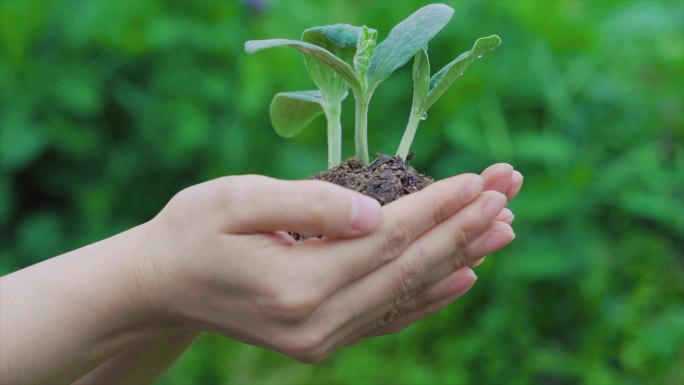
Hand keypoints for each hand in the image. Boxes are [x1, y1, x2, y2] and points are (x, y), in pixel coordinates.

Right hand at [131, 167, 521, 362]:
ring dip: (460, 258)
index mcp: (294, 284)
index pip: (387, 240)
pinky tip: (464, 277)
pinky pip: (390, 317)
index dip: (437, 207)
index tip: (480, 179)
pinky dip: (431, 295)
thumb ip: (306, 205)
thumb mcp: (236, 200)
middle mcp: (315, 323)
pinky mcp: (323, 341)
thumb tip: (373, 213)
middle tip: (509, 193)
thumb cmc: (193, 231)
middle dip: (464, 228)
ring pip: (408, 294)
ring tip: (504, 229)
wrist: (162, 285)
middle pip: (409, 269)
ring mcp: (321, 339)